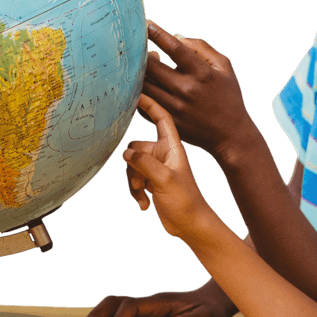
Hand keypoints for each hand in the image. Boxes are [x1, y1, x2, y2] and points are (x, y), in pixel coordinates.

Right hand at [76, 290, 231, 316]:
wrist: (213, 301)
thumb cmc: (209, 312)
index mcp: (160, 302)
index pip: (132, 306)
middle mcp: (148, 303)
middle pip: (115, 301)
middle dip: (97, 315)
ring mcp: (144, 309)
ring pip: (114, 306)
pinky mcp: (143, 316)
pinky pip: (119, 315)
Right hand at [124, 94, 213, 239]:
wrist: (191, 226)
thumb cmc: (186, 201)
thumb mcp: (164, 180)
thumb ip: (144, 163)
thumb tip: (126, 152)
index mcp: (172, 146)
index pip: (160, 117)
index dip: (149, 102)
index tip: (135, 90)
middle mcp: (164, 153)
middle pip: (137, 145)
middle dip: (132, 163)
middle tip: (138, 180)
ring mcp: (157, 166)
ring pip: (132, 163)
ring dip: (132, 180)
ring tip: (143, 194)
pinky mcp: (151, 179)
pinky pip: (133, 177)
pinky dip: (135, 190)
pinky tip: (144, 204)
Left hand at [142, 21, 256, 164]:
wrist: (231, 134)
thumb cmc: (228, 96)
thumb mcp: (224, 67)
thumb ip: (202, 48)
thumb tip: (176, 36)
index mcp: (201, 73)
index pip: (175, 48)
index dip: (158, 33)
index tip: (145, 23)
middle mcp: (186, 89)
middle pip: (152, 66)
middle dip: (143, 54)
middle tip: (143, 50)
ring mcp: (175, 107)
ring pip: (145, 85)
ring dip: (139, 73)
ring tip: (143, 67)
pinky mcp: (168, 120)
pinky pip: (145, 103)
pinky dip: (141, 92)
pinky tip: (144, 85)